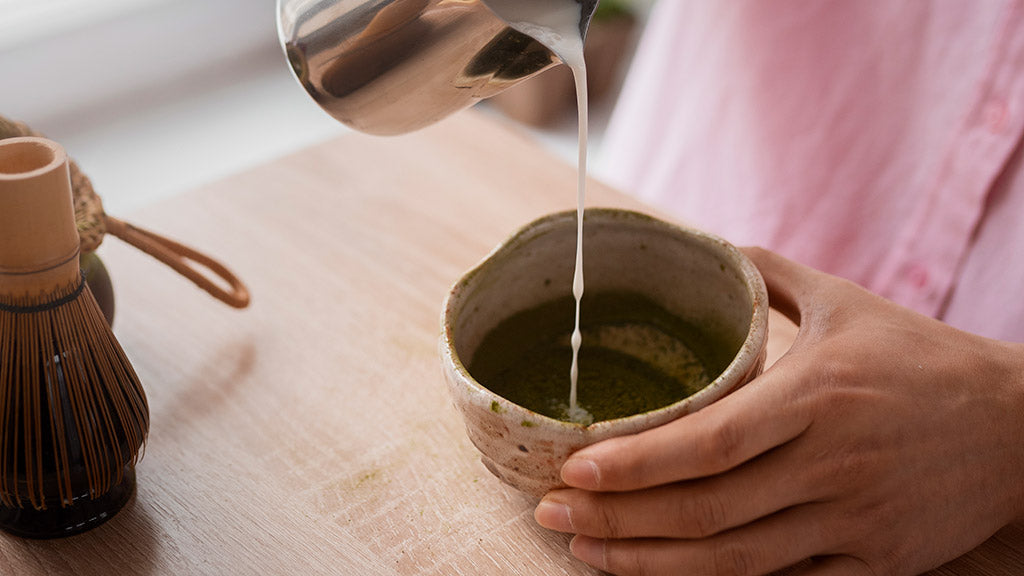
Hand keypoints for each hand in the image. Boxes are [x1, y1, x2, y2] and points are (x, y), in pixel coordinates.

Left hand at [535, 247, 1023, 575]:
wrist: (1023, 429)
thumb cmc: (924, 359)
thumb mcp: (849, 302)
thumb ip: (771, 276)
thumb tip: (707, 248)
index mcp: (818, 394)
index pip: (708, 440)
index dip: (634, 463)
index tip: (572, 466)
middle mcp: (832, 464)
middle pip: (706, 509)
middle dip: (617, 520)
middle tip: (552, 515)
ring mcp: (854, 522)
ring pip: (734, 561)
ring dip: (649, 564)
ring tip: (587, 554)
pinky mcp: (874, 563)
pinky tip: (664, 574)